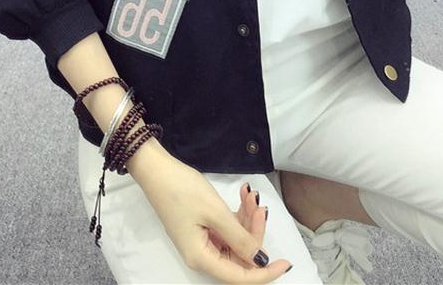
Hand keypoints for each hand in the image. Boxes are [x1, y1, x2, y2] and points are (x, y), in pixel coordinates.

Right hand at [133, 148, 292, 282]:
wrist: (156, 169)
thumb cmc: (182, 190)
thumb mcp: (215, 212)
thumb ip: (240, 238)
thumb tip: (259, 260)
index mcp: (202, 258)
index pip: (239, 277)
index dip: (264, 273)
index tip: (285, 263)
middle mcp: (201, 255)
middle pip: (239, 256)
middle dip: (254, 232)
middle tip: (259, 205)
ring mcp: (201, 240)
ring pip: (235, 240)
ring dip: (247, 219)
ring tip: (250, 195)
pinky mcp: (202, 227)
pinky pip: (227, 229)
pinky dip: (237, 215)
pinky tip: (243, 196)